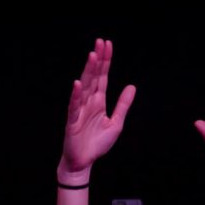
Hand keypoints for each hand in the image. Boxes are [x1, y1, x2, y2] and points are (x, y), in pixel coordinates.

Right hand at [57, 39, 135, 183]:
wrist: (83, 163)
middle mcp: (88, 103)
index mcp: (98, 102)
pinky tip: (78, 84)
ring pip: (84, 87)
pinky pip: (74, 106)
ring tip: (92, 56)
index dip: (105, 62)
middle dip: (97, 60)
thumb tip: (132, 86)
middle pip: (93, 77)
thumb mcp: (116, 123)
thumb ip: (123, 105)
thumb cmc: (96, 144)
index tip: (107, 45)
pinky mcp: (72, 122)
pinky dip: (76, 95)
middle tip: (100, 42)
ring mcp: (79, 111)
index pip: (102, 77)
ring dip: (88, 71)